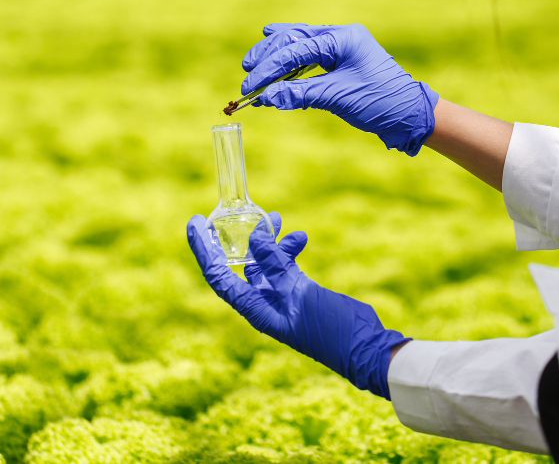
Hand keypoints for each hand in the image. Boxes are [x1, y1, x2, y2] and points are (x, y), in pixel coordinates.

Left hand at [186, 213, 408, 398]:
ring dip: (268, 239)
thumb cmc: (330, 328)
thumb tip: (253, 237)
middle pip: (237, 264)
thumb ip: (276, 264)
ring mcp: (282, 297)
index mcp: (255, 309)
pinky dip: (290, 249)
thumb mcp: (300, 293)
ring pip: (265, 260)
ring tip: (276, 217)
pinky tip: (301, 238)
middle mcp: (263, 302)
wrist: (363, 347)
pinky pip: (286, 265)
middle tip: (227, 212)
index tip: (195, 222)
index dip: (203, 249)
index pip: (218, 275)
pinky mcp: (301, 291)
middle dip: (234, 237)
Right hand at [240, 23, 439, 155]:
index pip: (296, 49)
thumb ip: (299, 94)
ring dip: (277, 56)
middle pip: (295, 38)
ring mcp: (342, 46)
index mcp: (344, 38)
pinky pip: (309, 57)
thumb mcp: (337, 97)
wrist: (411, 114)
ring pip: (300, 44)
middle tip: (247, 71)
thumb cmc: (380, 102)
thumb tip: (265, 98)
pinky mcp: (342, 60)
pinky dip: (291, 64)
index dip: (270, 68)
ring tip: (254, 64)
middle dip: (268, 56)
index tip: (250, 85)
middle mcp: (342, 36)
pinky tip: (277, 63)